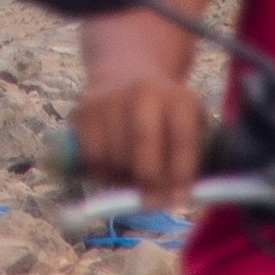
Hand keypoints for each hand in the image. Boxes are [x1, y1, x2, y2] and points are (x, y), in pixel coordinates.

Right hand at [73, 72, 209, 210]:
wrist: (126, 74)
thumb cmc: (164, 113)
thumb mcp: (188, 123)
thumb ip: (189, 157)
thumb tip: (174, 196)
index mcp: (178, 98)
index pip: (182, 139)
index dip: (180, 174)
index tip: (178, 199)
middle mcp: (143, 92)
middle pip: (144, 142)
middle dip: (149, 180)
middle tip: (151, 201)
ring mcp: (111, 99)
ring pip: (116, 154)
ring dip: (124, 178)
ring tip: (133, 177)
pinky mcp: (85, 111)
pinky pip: (93, 157)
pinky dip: (102, 171)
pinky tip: (113, 166)